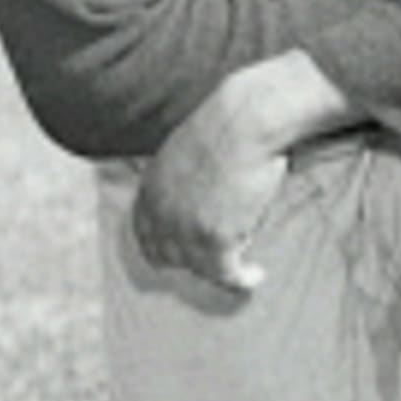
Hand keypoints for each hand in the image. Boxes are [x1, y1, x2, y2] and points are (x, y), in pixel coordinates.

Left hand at [131, 50, 348, 290]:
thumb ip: (186, 170)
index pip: (146, 233)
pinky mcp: (213, 239)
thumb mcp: (191, 145)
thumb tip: (207, 177)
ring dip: (220, 273)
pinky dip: (240, 280)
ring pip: (198, 268)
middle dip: (190, 262)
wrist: (248, 120)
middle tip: (218, 264)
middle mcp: (158, 213)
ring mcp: (184, 228)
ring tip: (243, 273)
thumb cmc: (233, 120)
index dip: (166, 246)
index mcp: (150, 187)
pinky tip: (255, 278)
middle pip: (166, 256)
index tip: (189, 251)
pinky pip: (225, 273)